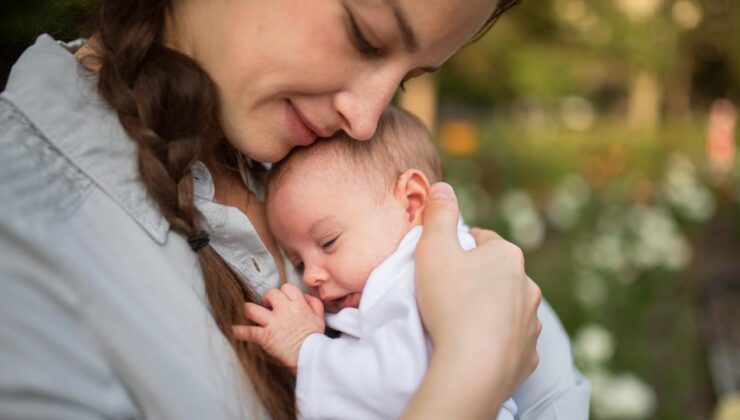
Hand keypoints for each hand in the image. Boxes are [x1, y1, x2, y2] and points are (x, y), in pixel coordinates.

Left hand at [233, 283, 324, 371]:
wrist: (310, 356)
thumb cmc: (315, 338)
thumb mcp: (319, 318)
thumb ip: (314, 303)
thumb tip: (305, 296)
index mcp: (298, 305)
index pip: (287, 288)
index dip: (283, 292)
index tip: (282, 299)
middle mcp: (284, 310)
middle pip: (270, 294)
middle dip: (267, 298)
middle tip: (267, 306)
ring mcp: (273, 323)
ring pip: (252, 309)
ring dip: (247, 310)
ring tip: (246, 312)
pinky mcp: (265, 336)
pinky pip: (248, 331)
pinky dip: (239, 331)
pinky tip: (234, 330)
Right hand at [414, 183, 541, 412]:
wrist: (473, 368)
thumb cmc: (451, 302)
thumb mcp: (434, 249)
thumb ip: (438, 215)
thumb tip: (443, 187)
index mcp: (507, 256)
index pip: (483, 240)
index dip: (460, 247)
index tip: (442, 262)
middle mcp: (528, 286)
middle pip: (498, 274)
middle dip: (477, 279)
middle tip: (447, 293)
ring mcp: (531, 323)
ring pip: (509, 308)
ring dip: (490, 310)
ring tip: (461, 323)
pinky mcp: (529, 356)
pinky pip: (512, 341)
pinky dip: (497, 342)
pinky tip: (477, 347)